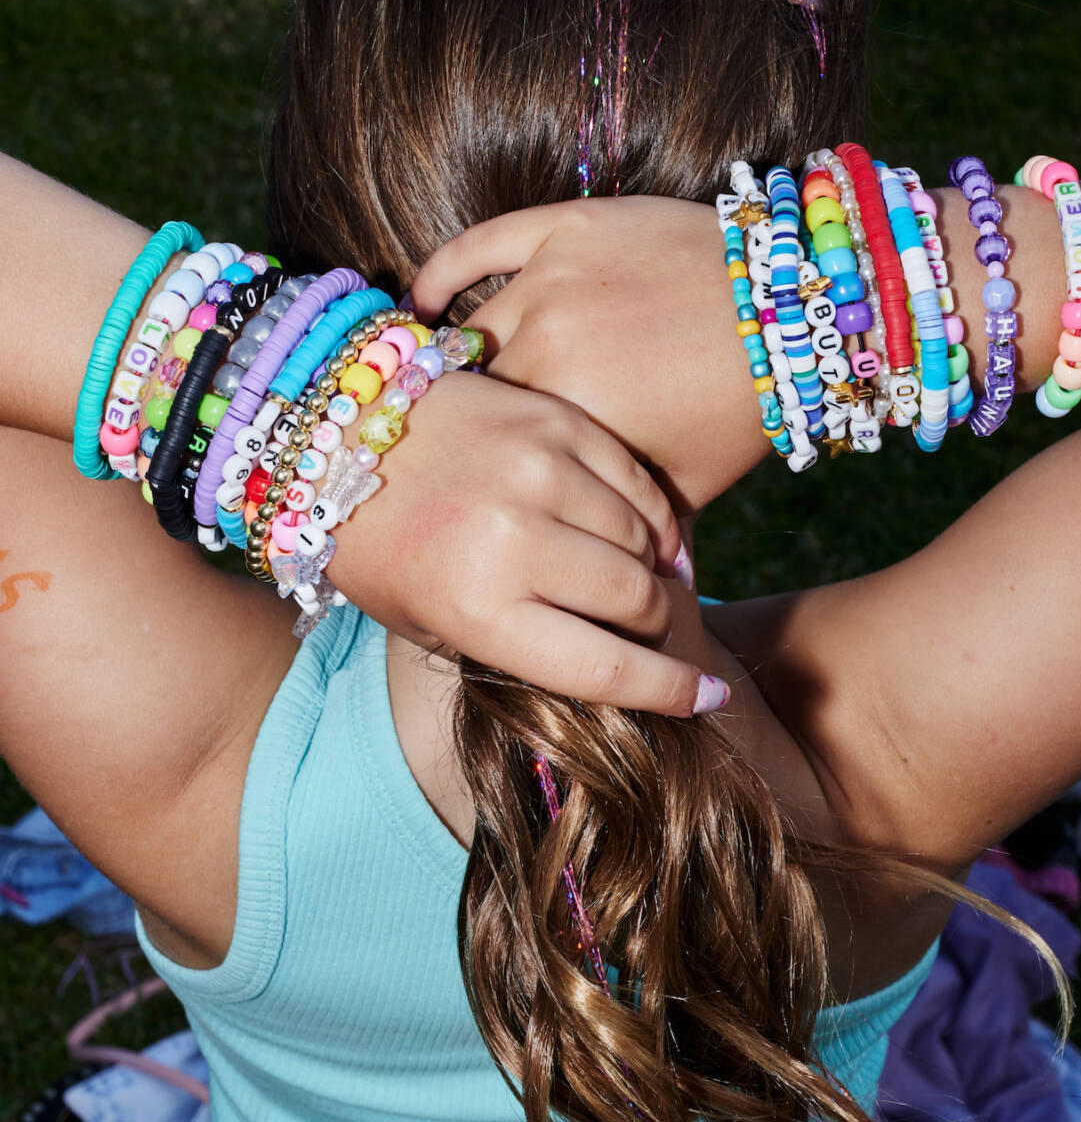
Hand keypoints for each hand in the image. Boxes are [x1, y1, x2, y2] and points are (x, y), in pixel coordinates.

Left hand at [323, 367, 713, 715]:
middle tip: (645, 630)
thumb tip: (613, 665)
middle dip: (653, 627)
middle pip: (638, 601)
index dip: (671, 692)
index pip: (607, 667)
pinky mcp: (554, 422)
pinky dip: (649, 518)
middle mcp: (512, 541)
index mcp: (476, 609)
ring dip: (651, 570)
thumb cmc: (379, 548)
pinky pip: (635, 485)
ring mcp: (538, 473)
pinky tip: (642, 534)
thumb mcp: (429, 626)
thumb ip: (516, 648)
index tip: (706, 699)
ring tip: (637, 578)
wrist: (333, 435)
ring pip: (645, 541)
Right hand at [409, 197, 763, 514]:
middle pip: (473, 391)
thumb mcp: (682, 492)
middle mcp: (547, 351)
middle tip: (463, 446)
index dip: (481, 471)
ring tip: (441, 386)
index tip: (469, 487)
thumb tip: (575, 587)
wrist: (794, 310)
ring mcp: (551, 283)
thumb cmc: (740, 412)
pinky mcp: (564, 227)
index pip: (493, 451)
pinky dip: (440, 275)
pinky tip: (418, 301)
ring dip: (460, 361)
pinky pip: (477, 248)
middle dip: (471, 424)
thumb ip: (617, 532)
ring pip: (473, 330)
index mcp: (569, 425)